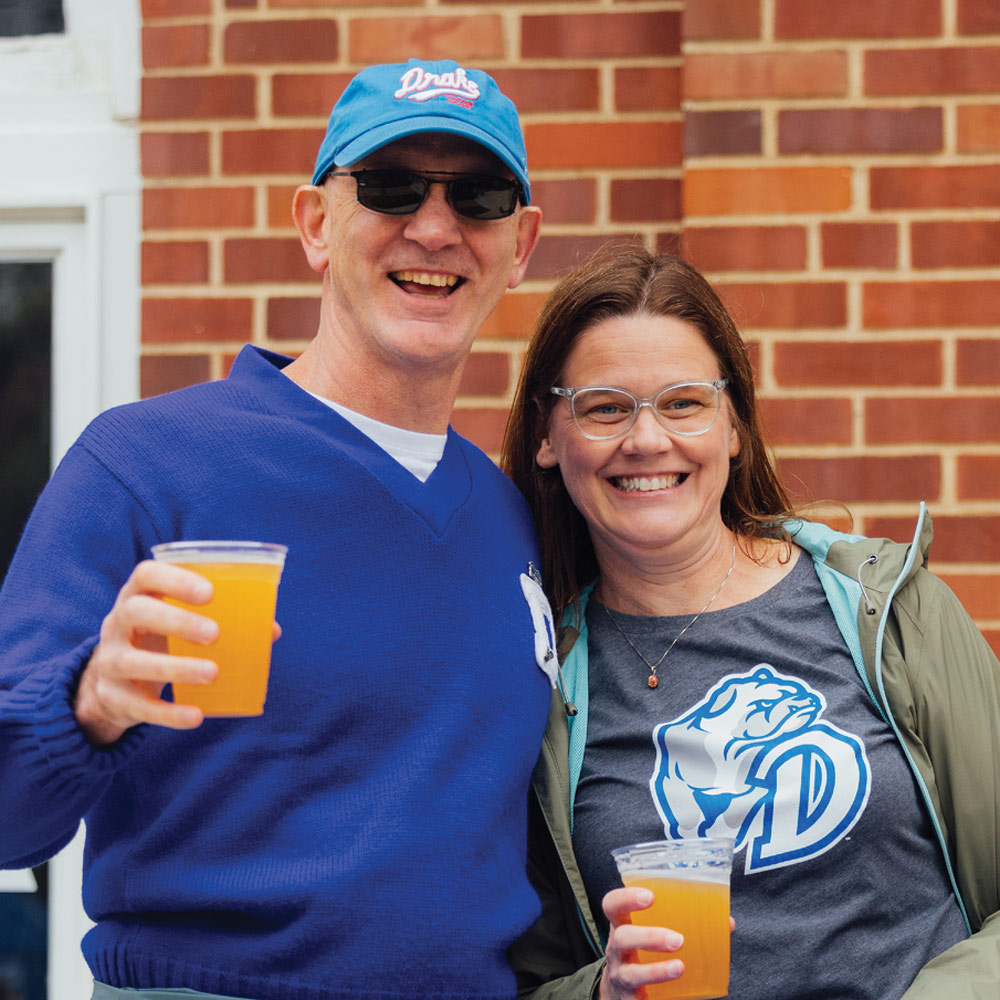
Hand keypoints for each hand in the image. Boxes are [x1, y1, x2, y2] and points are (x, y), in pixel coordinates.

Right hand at [74, 559, 220, 745]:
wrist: (111, 682)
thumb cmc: (160, 638)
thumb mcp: (180, 622)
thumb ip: (223, 619)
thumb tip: (271, 630)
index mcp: (138, 595)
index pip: (146, 575)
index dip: (176, 579)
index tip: (210, 592)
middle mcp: (116, 623)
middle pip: (135, 612)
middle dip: (176, 621)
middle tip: (215, 634)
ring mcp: (108, 660)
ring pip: (132, 661)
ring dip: (175, 668)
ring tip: (213, 673)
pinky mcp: (111, 696)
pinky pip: (136, 706)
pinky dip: (168, 713)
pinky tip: (196, 716)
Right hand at [598, 887, 683, 999]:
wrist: (619, 990)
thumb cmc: (640, 950)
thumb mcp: (646, 932)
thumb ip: (675, 921)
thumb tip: (723, 920)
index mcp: (620, 925)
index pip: (612, 905)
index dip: (626, 898)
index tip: (650, 896)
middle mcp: (616, 950)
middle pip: (622, 938)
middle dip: (649, 937)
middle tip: (678, 940)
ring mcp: (621, 976)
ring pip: (631, 974)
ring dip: (656, 971)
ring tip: (679, 967)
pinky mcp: (629, 999)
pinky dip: (654, 999)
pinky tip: (674, 997)